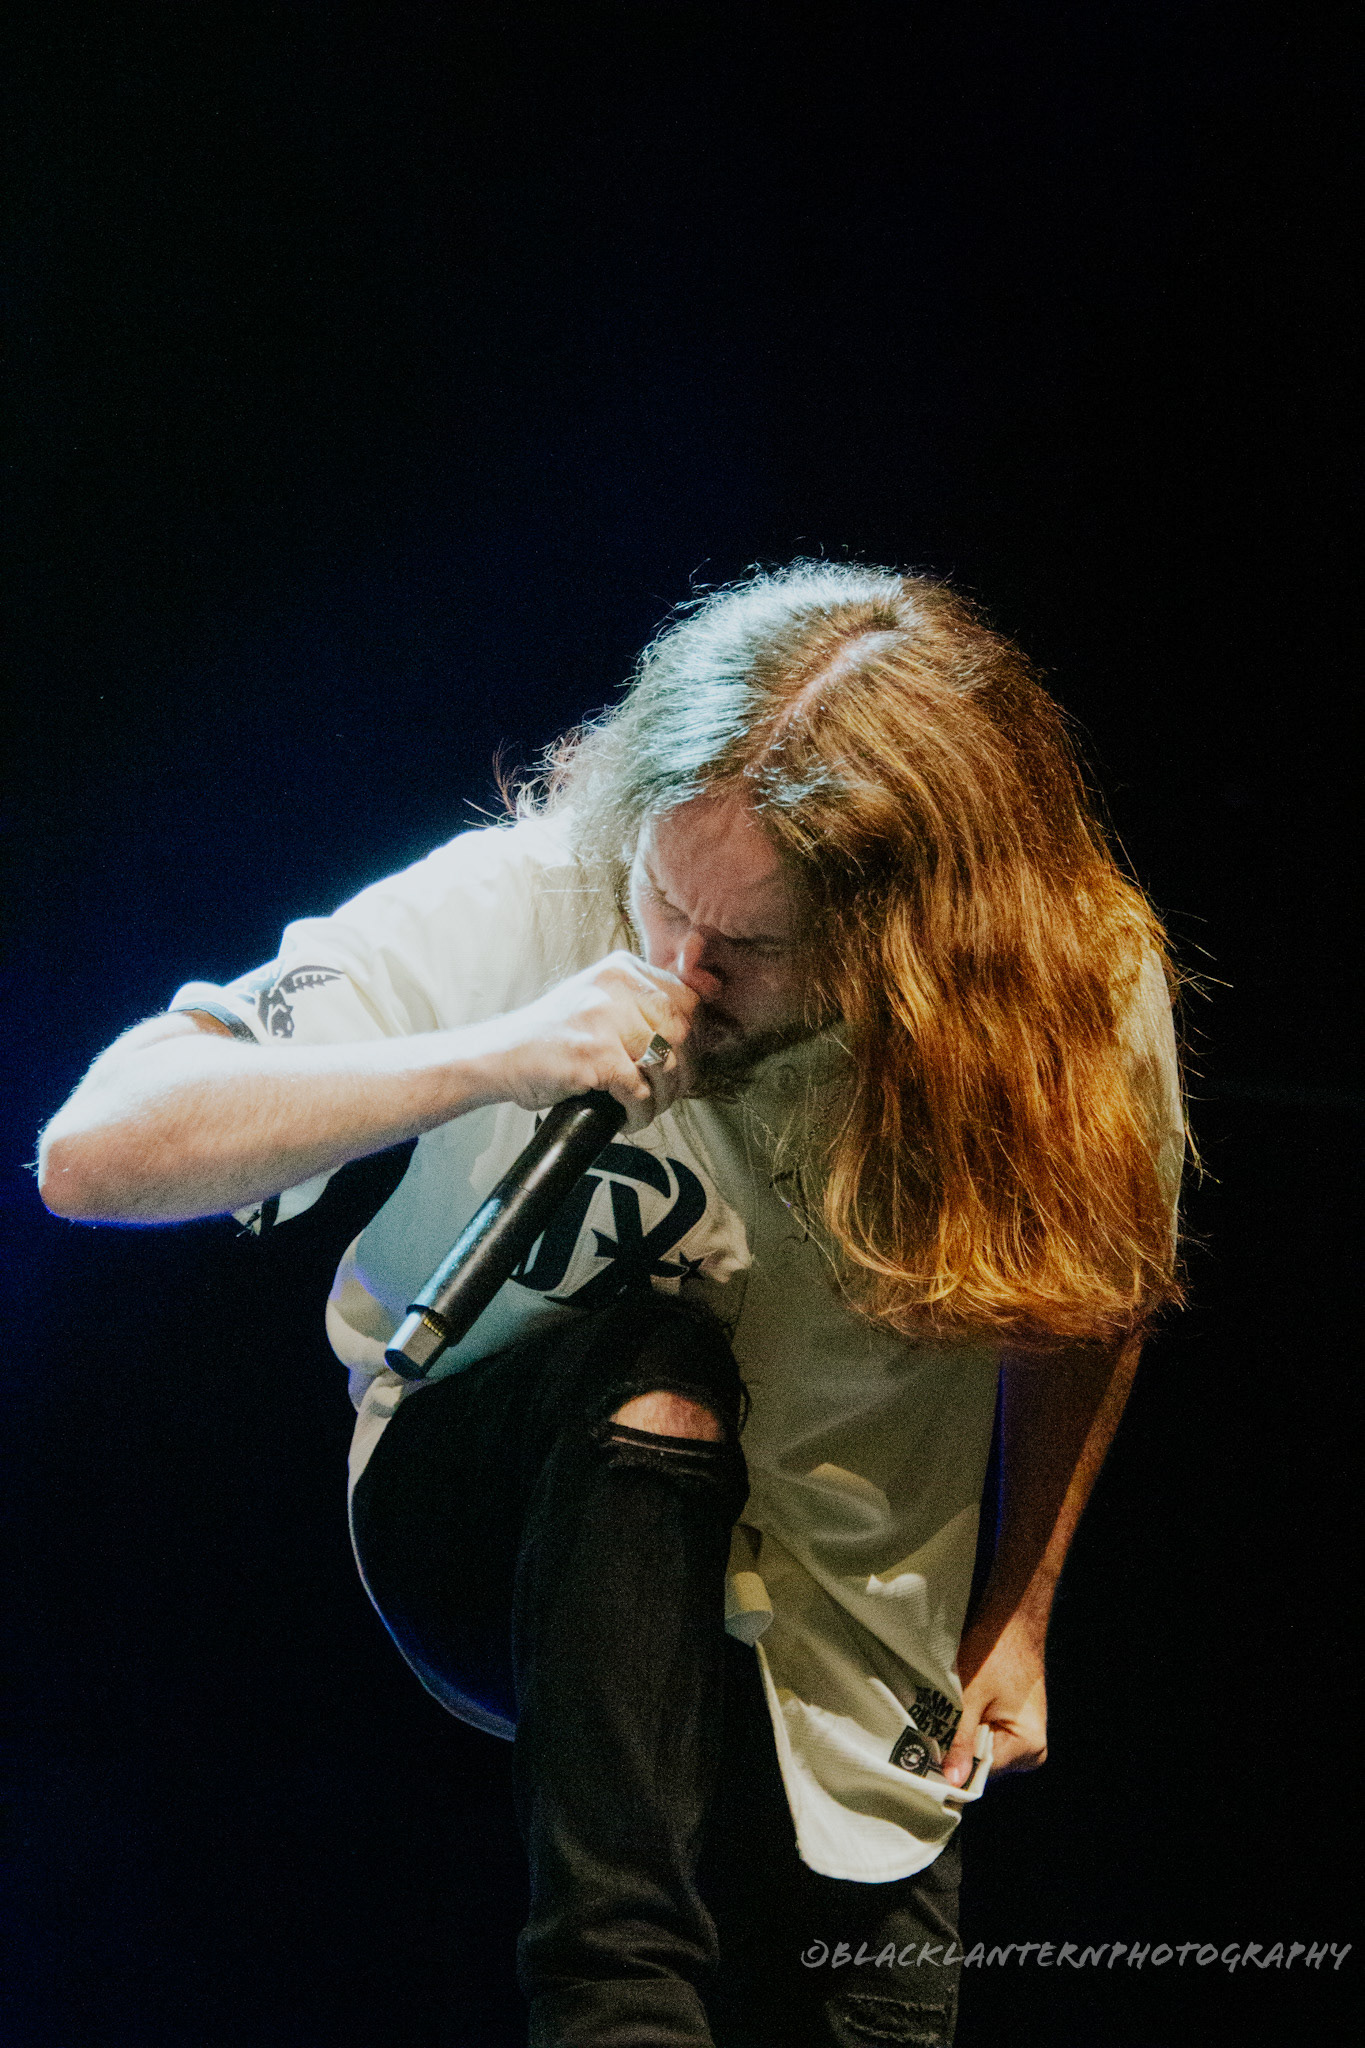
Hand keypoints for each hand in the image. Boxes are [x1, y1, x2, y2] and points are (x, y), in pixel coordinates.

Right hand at [487, 952, 697, 1131]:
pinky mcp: (594, 1052)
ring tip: (646, 1106)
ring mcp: (604, 1018)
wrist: (500, 1055)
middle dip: (683, 1072)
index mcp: (622, 969)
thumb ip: (642, 1005)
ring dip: (662, 1097)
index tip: (686, 1061)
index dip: (696, 1037)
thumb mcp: (601, 1003)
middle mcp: (616, 986)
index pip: (686, 998)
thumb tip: (699, 1020)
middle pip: (682, 1032)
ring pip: (666, 1063)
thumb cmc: (554, 1036)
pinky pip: (640, 1090)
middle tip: (667, 1093)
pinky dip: (640, 1112)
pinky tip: (627, 1118)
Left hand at [942, 1612, 1048, 1784]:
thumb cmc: (993, 1651)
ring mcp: (1026, 1737)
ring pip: (983, 1750)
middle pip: (983, 1764)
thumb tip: (952, 1782)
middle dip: (958, 1748)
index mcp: (1029, 1745)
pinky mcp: (1016, 1724)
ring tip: (948, 1713)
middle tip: (935, 1726)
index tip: (927, 1754)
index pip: (982, 1772)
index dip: (953, 1763)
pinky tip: (961, 1708)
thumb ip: (961, 1741)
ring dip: (963, 1735)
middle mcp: (1033, 1749)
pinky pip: (989, 1736)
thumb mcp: (970, 1697)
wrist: (1011, 1620)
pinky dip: (972, 1726)